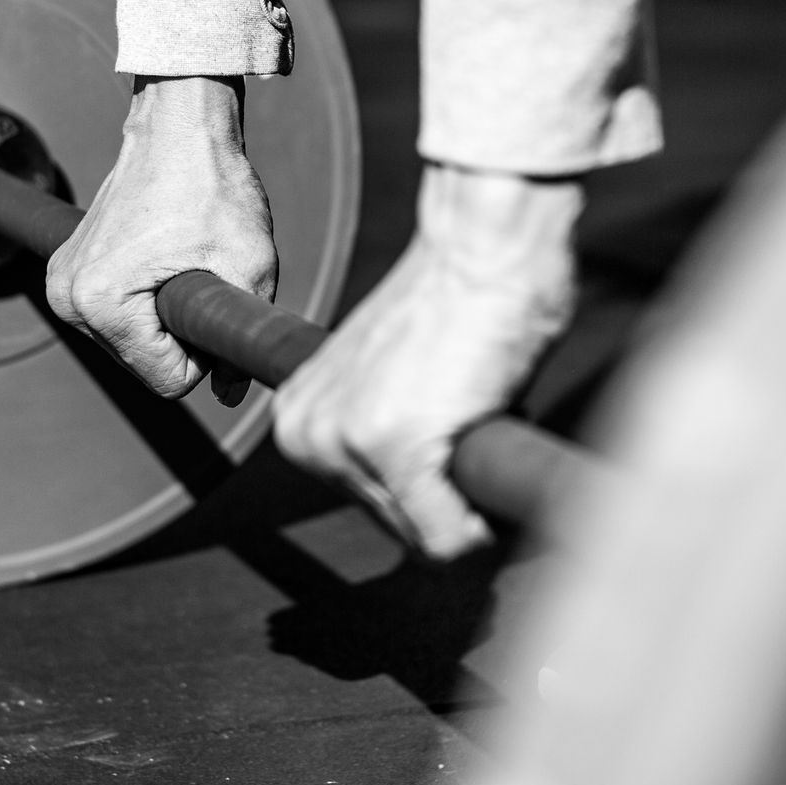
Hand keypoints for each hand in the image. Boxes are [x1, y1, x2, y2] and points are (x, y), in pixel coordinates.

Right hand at [47, 75, 275, 404]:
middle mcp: (68, 299)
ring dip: (165, 316)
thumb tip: (230, 391)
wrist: (178, 126)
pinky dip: (148, 300)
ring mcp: (63, 284)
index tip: (215, 296)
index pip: (169, 380)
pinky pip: (120, 315)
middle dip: (182, 334)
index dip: (207, 351)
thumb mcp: (248, 265)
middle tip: (202, 272)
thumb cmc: (210, 184)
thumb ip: (239, 336)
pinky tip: (163, 256)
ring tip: (182, 259)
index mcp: (102, 304)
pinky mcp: (70, 270)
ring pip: (134, 343)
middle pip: (146, 364)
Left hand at [274, 163, 581, 558]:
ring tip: (470, 409)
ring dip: (468, 494)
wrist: (482, 247)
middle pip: (397, 526)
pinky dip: (482, 514)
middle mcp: (306, 436)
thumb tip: (425, 500)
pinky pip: (448, 537)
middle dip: (449, 490)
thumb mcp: (395, 380)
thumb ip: (387, 432)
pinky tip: (486, 436)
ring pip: (424, 536)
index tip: (443, 425)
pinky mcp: (391, 449)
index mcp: (299, 417)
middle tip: (466, 413)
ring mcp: (345, 444)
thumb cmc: (460, 301)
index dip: (428, 482)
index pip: (373, 504)